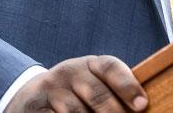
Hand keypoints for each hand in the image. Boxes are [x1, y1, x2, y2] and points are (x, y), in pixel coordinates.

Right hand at [6, 55, 147, 111]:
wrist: (31, 98)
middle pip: (96, 93)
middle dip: (113, 112)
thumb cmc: (74, 95)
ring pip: (77, 112)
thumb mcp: (92, 84)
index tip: (141, 105)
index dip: (127, 85)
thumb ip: (113, 92)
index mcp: (89, 65)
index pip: (110, 67)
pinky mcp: (35, 108)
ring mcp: (50, 89)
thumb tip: (139, 106)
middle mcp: (69, 72)